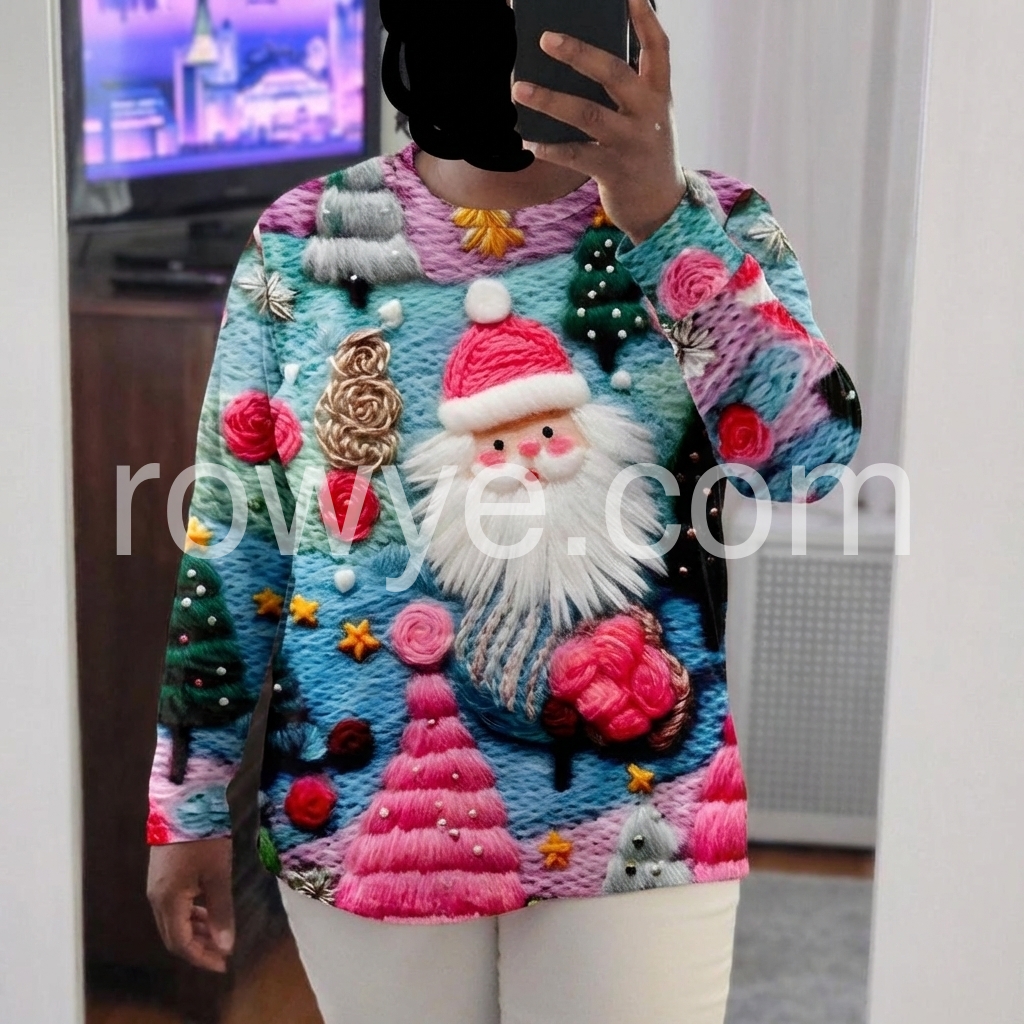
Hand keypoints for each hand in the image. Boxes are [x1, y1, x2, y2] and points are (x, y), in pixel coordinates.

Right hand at [147, 838, 234, 972]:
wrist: (186, 801)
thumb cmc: (204, 837)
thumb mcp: (218, 875)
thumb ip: (221, 912)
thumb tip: (224, 946)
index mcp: (168, 901)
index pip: (180, 944)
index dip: (201, 957)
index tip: (224, 963)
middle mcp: (156, 898)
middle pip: (174, 936)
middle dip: (198, 948)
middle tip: (223, 953)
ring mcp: (156, 887)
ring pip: (173, 921)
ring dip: (195, 931)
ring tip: (220, 934)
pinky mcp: (161, 876)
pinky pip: (174, 906)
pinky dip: (191, 915)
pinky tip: (208, 911)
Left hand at [511, 0, 684, 244]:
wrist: (659, 206)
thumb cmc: (644, 150)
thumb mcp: (648, 116)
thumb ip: (627, 89)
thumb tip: (578, 59)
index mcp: (659, 94)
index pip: (658, 49)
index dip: (645, 20)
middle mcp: (648, 114)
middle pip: (613, 74)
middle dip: (579, 54)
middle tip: (545, 38)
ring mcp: (630, 143)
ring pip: (587, 114)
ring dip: (550, 100)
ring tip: (519, 89)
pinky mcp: (613, 171)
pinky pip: (575, 156)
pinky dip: (550, 147)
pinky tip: (529, 139)